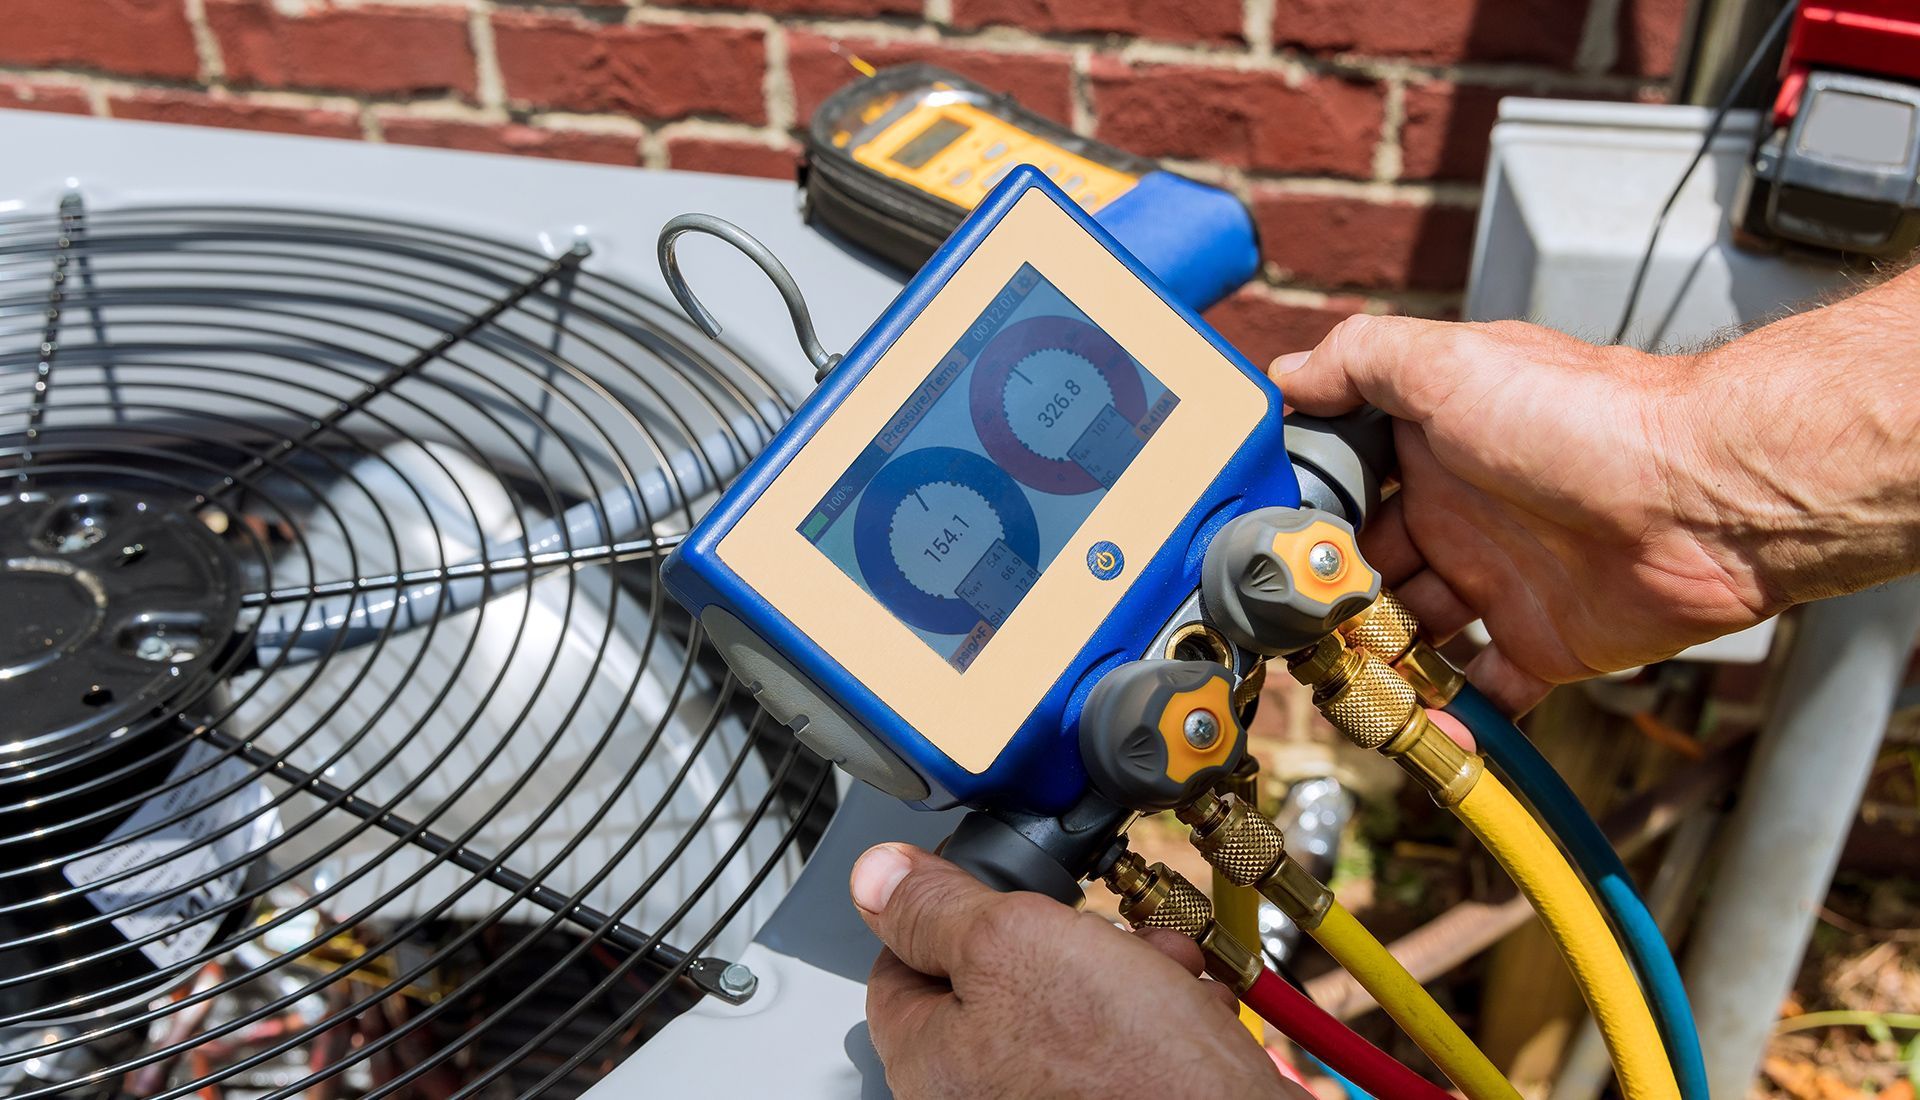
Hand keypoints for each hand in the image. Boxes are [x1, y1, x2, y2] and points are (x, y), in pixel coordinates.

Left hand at [851, 843, 1286, 1099]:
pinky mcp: (1110, 1099)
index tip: (991, 886)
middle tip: (1094, 931)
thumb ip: (935, 906)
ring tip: (1156, 971)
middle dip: (1060, 936)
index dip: (948, 910)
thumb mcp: (1013, 942)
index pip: (900, 963)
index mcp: (929, 1065)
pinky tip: (1182, 1010)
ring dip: (1121, 969)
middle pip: (995, 977)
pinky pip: (1117, 1042)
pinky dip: (1153, 1015)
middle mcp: (979, 1097)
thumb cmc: (1129, 1070)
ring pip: (1068, 1002)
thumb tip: (874, 877)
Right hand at [1277, 315, 1775, 712]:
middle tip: (1296, 635)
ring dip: (1376, 663)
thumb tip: (1286, 374)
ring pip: (1415, 637)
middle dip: (1331, 605)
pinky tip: (1420, 725)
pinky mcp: (1545, 643)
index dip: (1308, 524)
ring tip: (1341, 685)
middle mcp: (1462, 517)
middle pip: (1371, 574)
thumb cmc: (1584, 417)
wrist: (1700, 495)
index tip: (1270, 557)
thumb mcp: (1447, 363)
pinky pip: (1488, 690)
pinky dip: (1454, 716)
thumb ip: (1359, 360)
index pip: (1347, 492)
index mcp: (1432, 452)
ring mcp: (1501, 583)